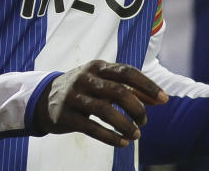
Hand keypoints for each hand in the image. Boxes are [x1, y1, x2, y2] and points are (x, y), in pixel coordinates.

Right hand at [35, 60, 167, 147]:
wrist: (44, 98)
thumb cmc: (84, 89)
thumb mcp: (104, 83)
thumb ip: (130, 89)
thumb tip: (159, 99)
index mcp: (98, 66)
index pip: (127, 72)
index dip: (147, 86)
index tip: (164, 99)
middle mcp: (85, 78)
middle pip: (118, 91)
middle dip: (137, 108)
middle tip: (144, 121)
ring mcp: (74, 97)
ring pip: (105, 110)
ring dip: (125, 125)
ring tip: (136, 135)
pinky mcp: (67, 117)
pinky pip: (92, 128)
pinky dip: (110, 137)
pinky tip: (122, 142)